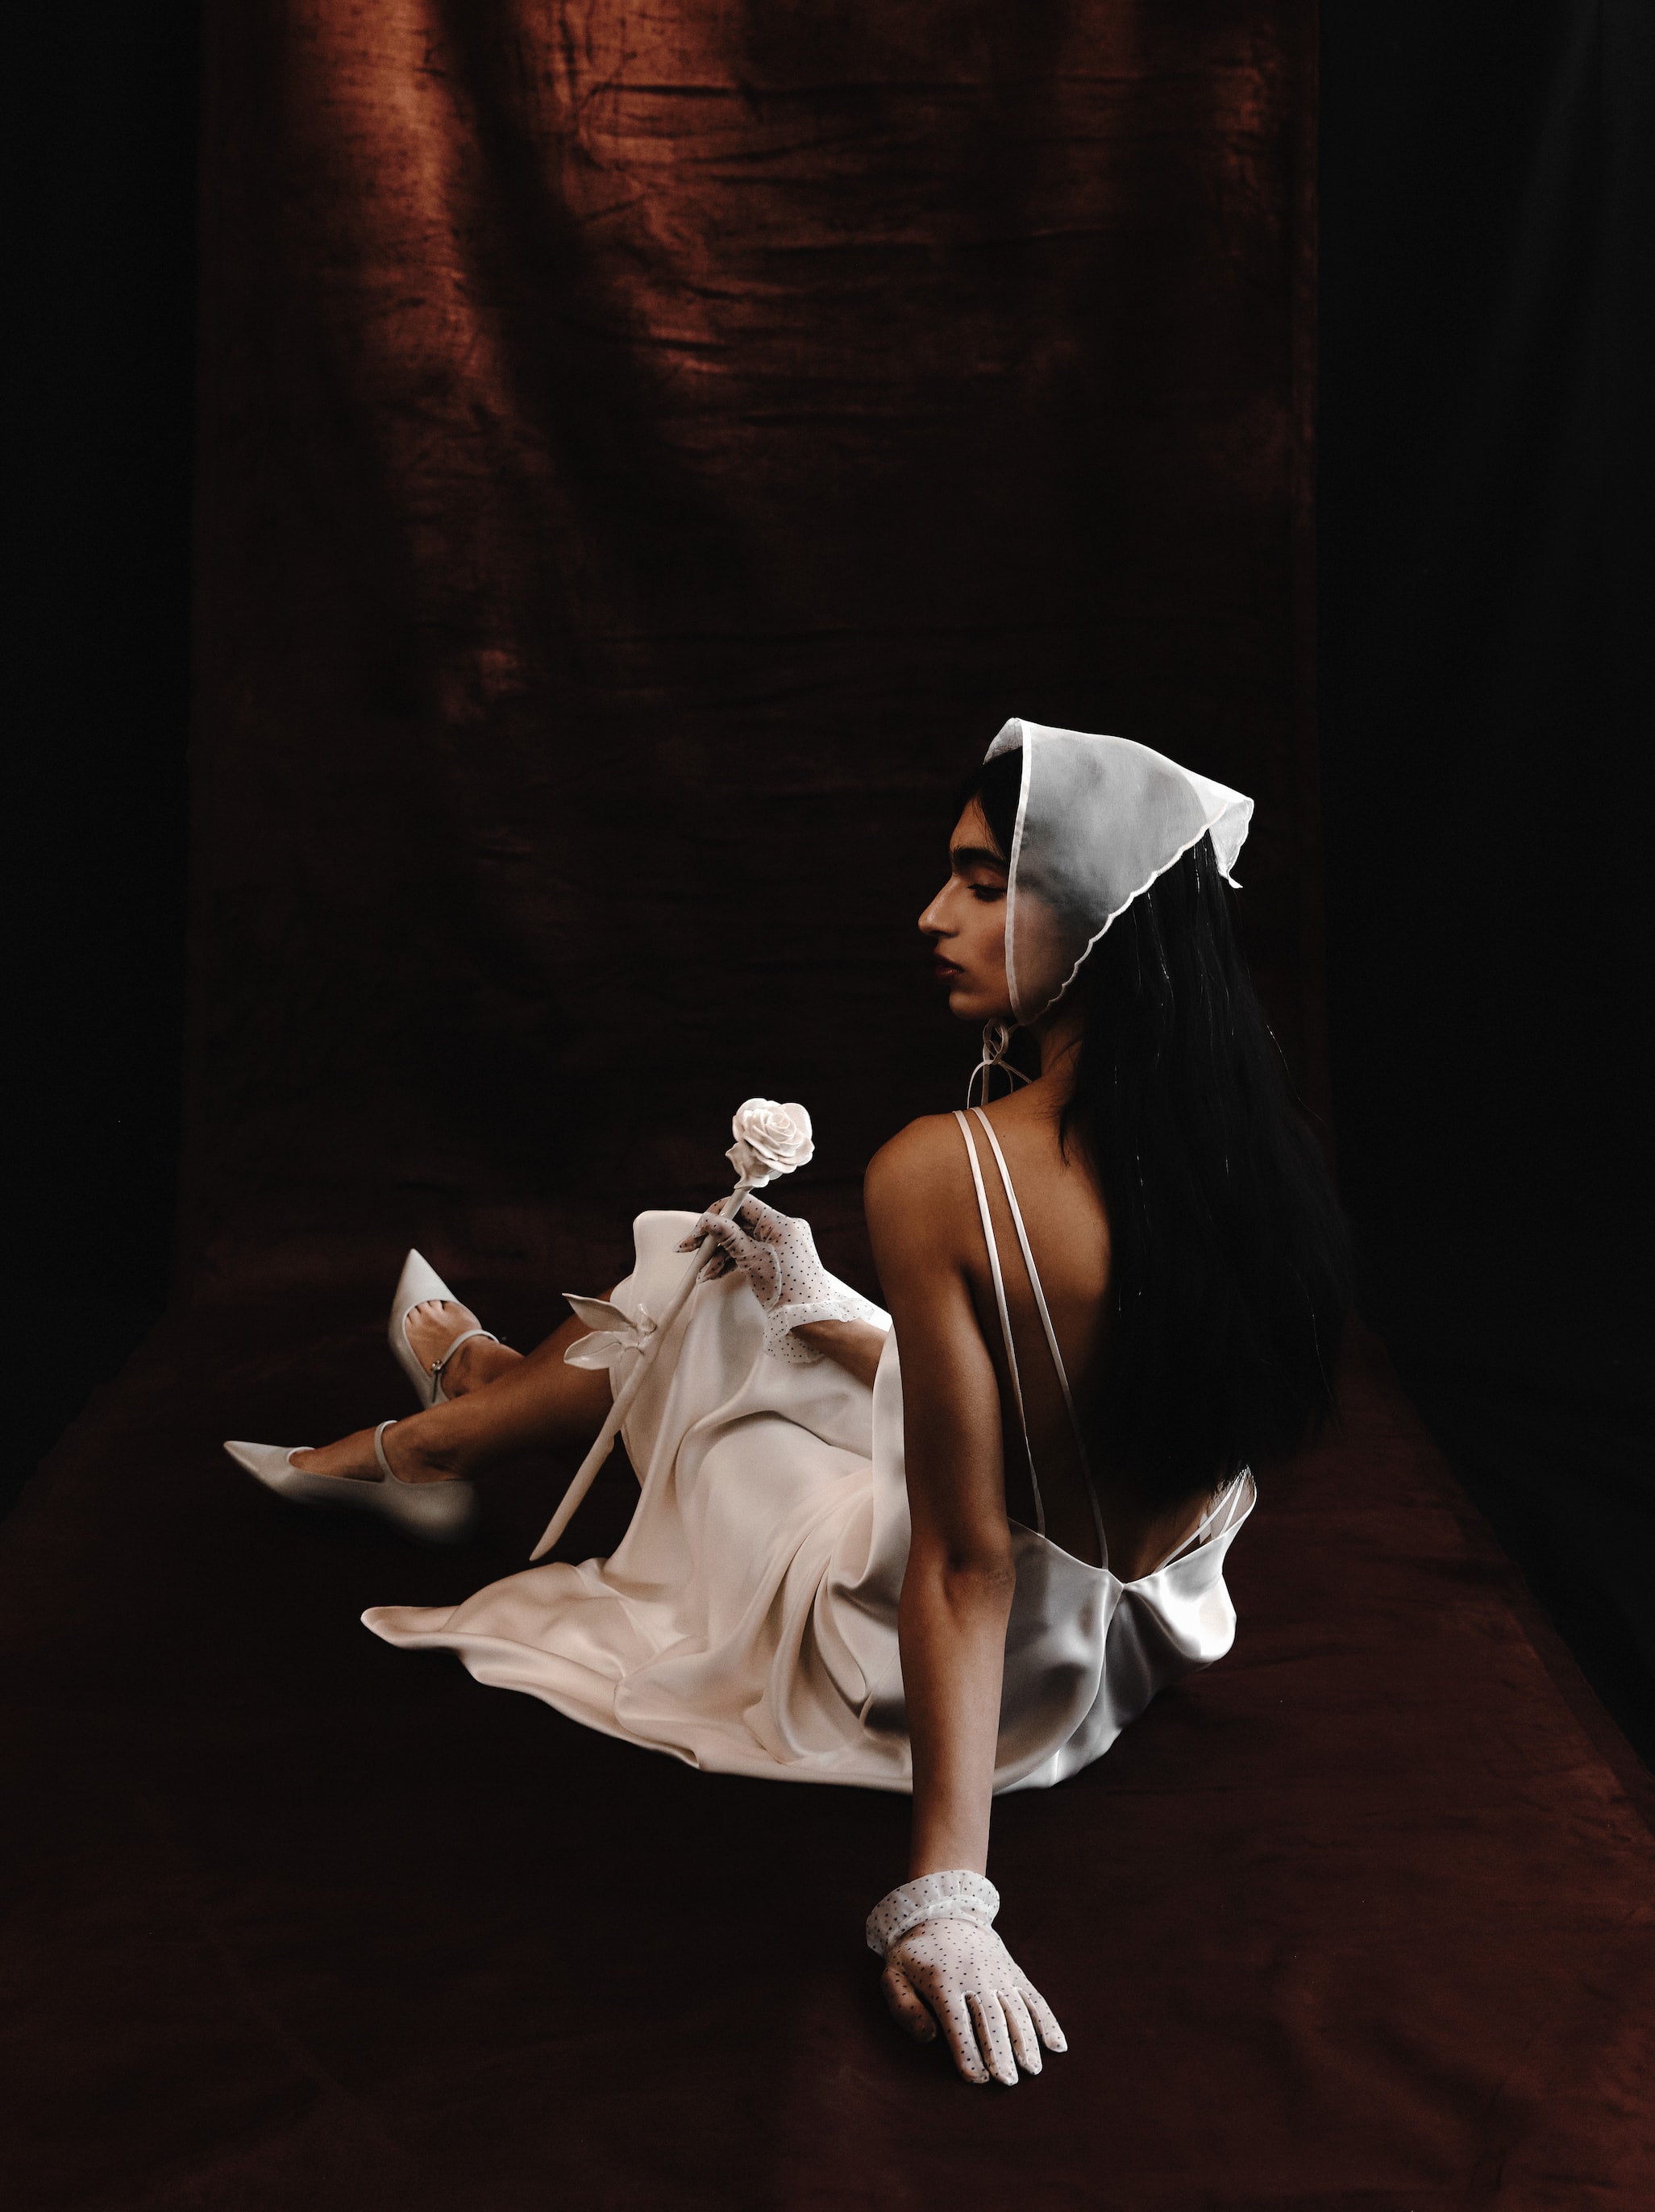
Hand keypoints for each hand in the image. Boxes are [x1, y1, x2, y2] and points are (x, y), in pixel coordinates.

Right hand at [676, 1195, 799, 1305]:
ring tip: (704, 1273)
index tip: (699, 1230)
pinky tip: (716, 1274)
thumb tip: (707, 1219)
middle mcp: (784, 1228)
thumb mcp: (751, 1261)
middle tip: (692, 1250)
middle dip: (715, 1240)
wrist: (808, 1319)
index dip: (717, 1215)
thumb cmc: (786, 1292)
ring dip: (721, 1255)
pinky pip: (753, 1251)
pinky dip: (735, 1261)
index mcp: (781, 1223)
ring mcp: (783, 1243)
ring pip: (744, 1240)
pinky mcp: (781, 1257)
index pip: (743, 1205)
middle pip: (741, 1224)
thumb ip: (728, 1237)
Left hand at [881, 1919, 1065, 2085]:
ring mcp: (998, 1974)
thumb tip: (929, 2037)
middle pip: (991, 2019)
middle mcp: (975, 1976)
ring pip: (1016, 2010)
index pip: (957, 2021)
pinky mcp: (1013, 1973)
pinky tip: (1057, 2045)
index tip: (976, 2078)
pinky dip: (1047, 2021)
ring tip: (1032, 2070)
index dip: (967, 2049)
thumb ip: (903, 2007)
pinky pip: (1034, 1998)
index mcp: (943, 1980)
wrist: (943, 1913)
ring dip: (1026, 2041)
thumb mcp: (893, 1975)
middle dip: (1000, 2052)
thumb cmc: (915, 1956)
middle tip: (1007, 2082)